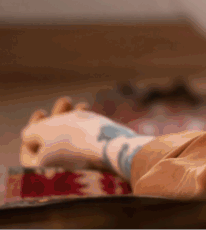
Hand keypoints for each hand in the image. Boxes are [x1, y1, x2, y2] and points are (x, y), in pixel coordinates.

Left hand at [20, 97, 153, 177]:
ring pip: (68, 139)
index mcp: (41, 171)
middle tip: (64, 101)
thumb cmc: (72, 136)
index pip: (27, 153)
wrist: (110, 143)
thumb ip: (30, 132)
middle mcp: (58, 171)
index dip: (31, 131)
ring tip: (78, 103)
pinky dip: (83, 125)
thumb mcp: (42, 130)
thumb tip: (30, 136)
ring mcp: (77, 166)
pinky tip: (88, 110)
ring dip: (70, 118)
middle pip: (49, 144)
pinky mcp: (93, 159)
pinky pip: (84, 141)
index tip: (42, 112)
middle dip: (55, 119)